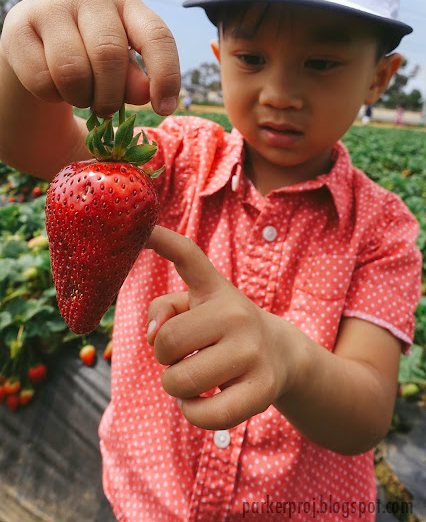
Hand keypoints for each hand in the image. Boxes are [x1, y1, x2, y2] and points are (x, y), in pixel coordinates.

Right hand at [0, 0, 179, 117]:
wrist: (38, 47)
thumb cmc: (92, 61)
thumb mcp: (123, 71)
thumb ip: (137, 82)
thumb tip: (145, 93)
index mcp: (127, 4)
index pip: (157, 35)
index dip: (165, 76)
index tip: (164, 110)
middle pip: (109, 55)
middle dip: (111, 96)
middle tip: (106, 110)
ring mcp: (51, 6)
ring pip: (72, 70)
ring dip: (81, 98)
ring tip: (81, 97)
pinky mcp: (18, 26)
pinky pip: (41, 79)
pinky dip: (52, 96)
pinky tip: (54, 87)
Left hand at [145, 226, 302, 429]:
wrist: (282, 356)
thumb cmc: (224, 331)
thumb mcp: (196, 310)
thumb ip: (162, 311)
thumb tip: (153, 337)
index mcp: (216, 288)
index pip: (188, 256)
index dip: (162, 240)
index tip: (142, 228)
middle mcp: (236, 313)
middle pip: (165, 342)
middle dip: (164, 356)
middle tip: (184, 355)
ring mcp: (252, 351)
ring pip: (179, 381)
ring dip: (176, 387)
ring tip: (196, 377)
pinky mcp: (262, 389)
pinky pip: (203, 413)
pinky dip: (193, 412)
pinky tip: (205, 400)